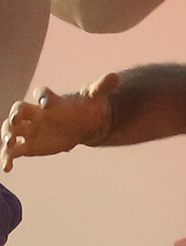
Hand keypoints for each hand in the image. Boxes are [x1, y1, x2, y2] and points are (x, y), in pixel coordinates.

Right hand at [1, 73, 117, 171]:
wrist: (82, 125)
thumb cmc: (85, 108)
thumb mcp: (95, 97)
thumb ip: (102, 87)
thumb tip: (115, 76)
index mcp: (51, 101)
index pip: (41, 94)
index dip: (43, 96)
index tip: (46, 103)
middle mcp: (35, 113)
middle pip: (18, 110)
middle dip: (14, 115)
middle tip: (15, 121)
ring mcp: (29, 129)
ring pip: (10, 130)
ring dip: (6, 136)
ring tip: (8, 145)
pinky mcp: (27, 145)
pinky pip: (13, 151)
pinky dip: (7, 158)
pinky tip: (7, 168)